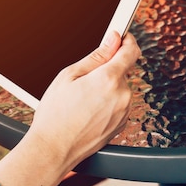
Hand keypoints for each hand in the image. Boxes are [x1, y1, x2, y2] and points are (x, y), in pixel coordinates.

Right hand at [0, 31, 140, 185]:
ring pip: (120, 89)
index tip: (121, 37)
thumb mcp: (69, 76)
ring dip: (107, 88)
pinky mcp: (122, 124)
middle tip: (84, 80)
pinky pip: (118, 105)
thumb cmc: (56, 115)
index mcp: (109, 79)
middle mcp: (122, 95)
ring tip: (83, 101)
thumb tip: (113, 40)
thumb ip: (96, 55)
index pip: (131, 50)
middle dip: (107, 70)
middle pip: (122, 71)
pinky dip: (107, 103)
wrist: (54, 149)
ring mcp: (124, 112)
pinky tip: (88, 111)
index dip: (127, 40)